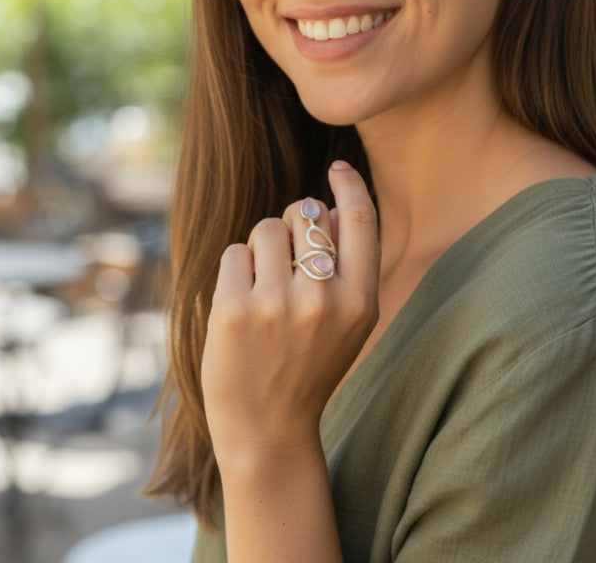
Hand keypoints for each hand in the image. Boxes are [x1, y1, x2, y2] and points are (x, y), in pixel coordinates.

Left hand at [201, 161, 380, 465]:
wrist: (268, 429)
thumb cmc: (308, 367)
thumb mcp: (348, 323)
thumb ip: (348, 267)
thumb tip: (332, 208)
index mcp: (360, 301)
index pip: (361, 220)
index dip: (350, 185)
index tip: (338, 167)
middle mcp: (324, 299)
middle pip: (305, 213)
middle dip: (292, 221)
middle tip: (285, 257)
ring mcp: (278, 305)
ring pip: (266, 228)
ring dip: (261, 248)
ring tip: (262, 286)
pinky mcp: (235, 311)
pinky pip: (234, 253)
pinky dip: (235, 269)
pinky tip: (240, 302)